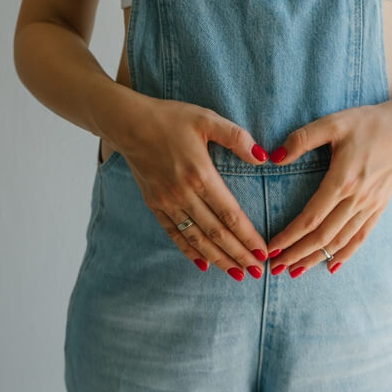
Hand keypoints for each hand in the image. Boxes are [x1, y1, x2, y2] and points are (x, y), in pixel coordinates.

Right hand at [112, 96, 270, 280]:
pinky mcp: (154, 204)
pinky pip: (174, 233)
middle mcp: (183, 194)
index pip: (230, 214)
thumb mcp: (207, 119)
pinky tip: (203, 264)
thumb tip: (264, 157)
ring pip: (196, 238)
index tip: (263, 253)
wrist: (128, 123)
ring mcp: (167, 202)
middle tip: (257, 272)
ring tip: (236, 273)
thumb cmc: (171, 118)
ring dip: (218, 258)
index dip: (248, 237)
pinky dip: (189, 251)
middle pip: (216, 233)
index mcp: (200, 174)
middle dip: (238, 255)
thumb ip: (237, 137)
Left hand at [265, 102, 391, 276]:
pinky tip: (332, 266)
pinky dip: (345, 254)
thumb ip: (302, 139)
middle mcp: (357, 199)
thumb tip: (274, 157)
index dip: (289, 237)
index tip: (271, 249)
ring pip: (340, 241)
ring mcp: (370, 205)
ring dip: (316, 259)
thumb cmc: (368, 122)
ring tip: (295, 270)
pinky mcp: (379, 206)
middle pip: (322, 236)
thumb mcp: (332, 123)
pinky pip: (360, 236)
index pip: (310, 218)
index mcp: (342, 181)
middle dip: (296, 254)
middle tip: (275, 267)